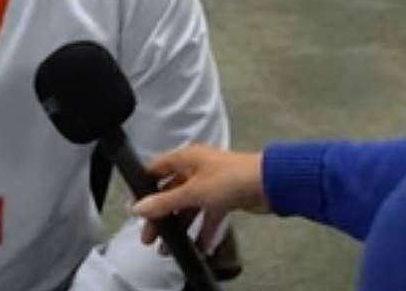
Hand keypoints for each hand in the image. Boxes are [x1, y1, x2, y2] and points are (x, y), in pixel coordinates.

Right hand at [133, 145, 266, 253]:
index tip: (136, 206)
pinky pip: (208, 217)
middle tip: (150, 235)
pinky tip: (199, 247)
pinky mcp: (225, 198)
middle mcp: (198, 169)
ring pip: (190, 207)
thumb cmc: (233, 177)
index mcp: (187, 158)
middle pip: (172, 193)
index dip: (145, 187)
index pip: (158, 169)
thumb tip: (139, 207)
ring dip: (180, 227)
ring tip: (169, 248)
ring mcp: (212, 185)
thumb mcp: (193, 191)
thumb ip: (165, 202)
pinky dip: (203, 231)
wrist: (269, 184)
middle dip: (161, 215)